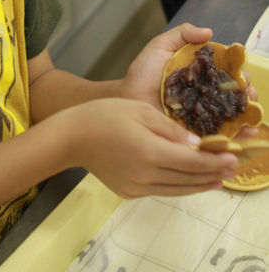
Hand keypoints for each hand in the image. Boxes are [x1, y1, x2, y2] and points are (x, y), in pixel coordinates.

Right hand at [64, 98, 237, 198]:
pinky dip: (177, 186)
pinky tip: (186, 180)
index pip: (192, 162)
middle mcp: (145, 175)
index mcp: (150, 152)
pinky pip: (160, 190)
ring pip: (176, 189)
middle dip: (211, 174)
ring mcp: (136, 187)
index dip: (214, 162)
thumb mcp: (139, 110)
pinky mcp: (128, 192)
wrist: (72, 137)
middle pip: (187, 179)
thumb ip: (169, 128)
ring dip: (198, 185)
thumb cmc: (104, 115)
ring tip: (216, 180)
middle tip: (229, 169)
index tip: (231, 158)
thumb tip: (194, 143)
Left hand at [119, 23, 257, 130]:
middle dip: (247, 94)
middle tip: (248, 94)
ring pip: (232, 115)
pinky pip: (218, 137)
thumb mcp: (161, 46)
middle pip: (234, 94)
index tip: (242, 72)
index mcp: (201, 72)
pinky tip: (243, 135)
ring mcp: (203, 114)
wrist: (127, 97)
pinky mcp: (196, 133)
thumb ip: (182, 34)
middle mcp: (206, 93)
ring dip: (247, 116)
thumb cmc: (143, 71)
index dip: (238, 71)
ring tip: (251, 116)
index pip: (227, 70)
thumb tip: (209, 32)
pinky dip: (234, 137)